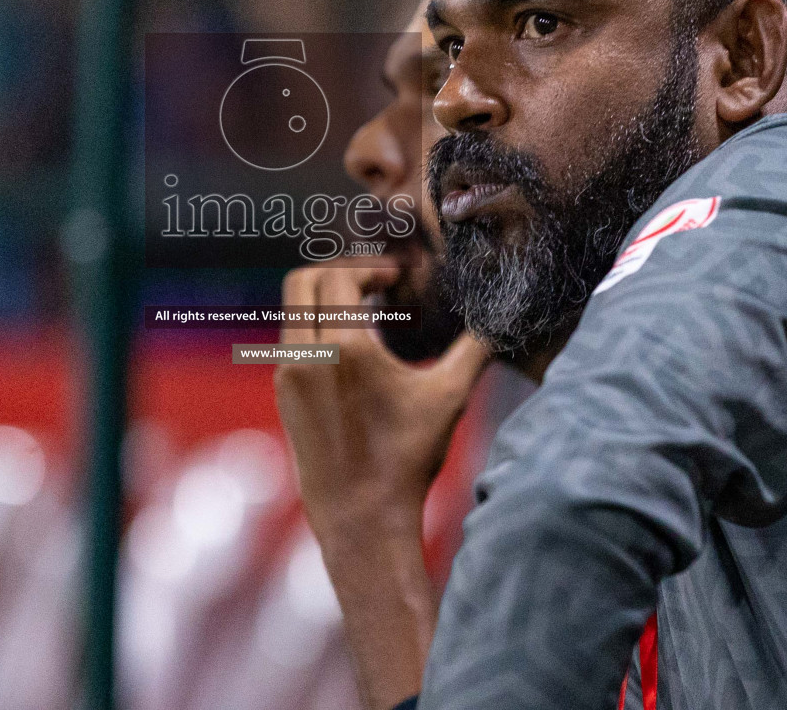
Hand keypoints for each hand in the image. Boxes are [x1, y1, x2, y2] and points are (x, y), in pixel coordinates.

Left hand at [272, 258, 487, 709]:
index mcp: (343, 348)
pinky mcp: (284, 396)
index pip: (338, 275)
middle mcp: (305, 356)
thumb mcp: (449, 398)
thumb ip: (475, 349)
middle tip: (374, 283)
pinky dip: (316, 328)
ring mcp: (288, 376)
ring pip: (292, 311)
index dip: (369, 267)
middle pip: (301, 282)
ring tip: (366, 312)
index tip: (397, 277)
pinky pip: (292, 341)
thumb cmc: (407, 461)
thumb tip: (502, 316)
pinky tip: (353, 348)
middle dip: (337, 272)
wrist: (362, 520)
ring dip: (324, 300)